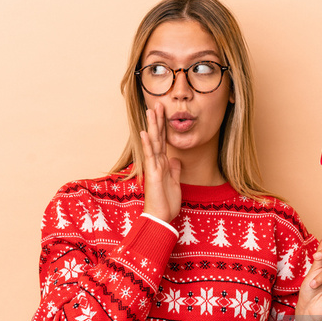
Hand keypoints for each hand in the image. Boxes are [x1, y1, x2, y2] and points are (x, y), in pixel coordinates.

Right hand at [139, 103, 181, 222]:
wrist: (160, 217)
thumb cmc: (166, 203)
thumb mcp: (175, 183)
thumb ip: (174, 170)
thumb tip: (176, 159)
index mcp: (162, 164)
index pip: (163, 141)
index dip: (163, 126)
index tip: (163, 113)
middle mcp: (156, 162)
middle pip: (157, 137)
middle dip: (158, 120)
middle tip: (157, 103)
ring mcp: (153, 167)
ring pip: (153, 142)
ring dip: (153, 126)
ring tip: (151, 110)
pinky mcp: (153, 173)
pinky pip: (150, 156)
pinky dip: (148, 143)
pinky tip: (145, 132)